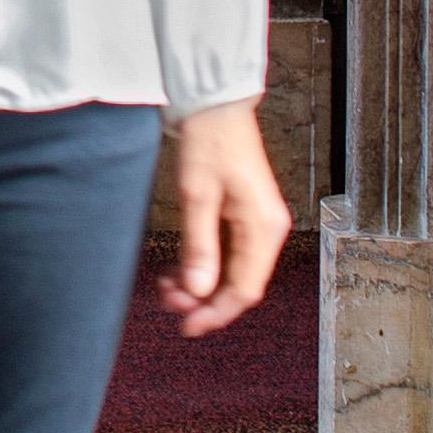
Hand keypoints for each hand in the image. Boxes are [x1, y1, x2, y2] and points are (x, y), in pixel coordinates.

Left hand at [157, 98, 289, 337]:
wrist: (215, 105)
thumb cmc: (208, 141)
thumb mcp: (197, 194)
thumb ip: (199, 245)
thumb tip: (199, 291)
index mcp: (263, 228)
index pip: (245, 289)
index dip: (216, 313)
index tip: (187, 327)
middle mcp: (267, 229)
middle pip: (240, 283)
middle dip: (203, 299)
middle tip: (166, 301)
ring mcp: (257, 223)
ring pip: (231, 271)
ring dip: (200, 284)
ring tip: (165, 286)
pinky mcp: (243, 215)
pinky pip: (227, 253)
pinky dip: (203, 265)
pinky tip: (178, 270)